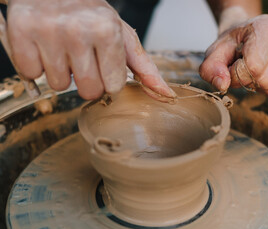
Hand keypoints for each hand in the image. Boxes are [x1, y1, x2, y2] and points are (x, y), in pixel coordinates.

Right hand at [7, 0, 175, 99]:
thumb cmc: (93, 15)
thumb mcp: (123, 37)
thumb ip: (145, 68)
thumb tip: (167, 95)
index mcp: (108, 31)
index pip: (113, 86)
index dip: (107, 79)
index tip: (103, 63)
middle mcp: (78, 30)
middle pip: (88, 91)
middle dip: (86, 79)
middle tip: (82, 57)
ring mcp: (47, 31)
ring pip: (59, 86)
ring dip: (61, 72)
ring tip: (63, 48)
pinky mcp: (20, 32)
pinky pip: (32, 74)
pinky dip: (37, 65)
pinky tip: (44, 46)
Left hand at [199, 14, 267, 99]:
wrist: (247, 35)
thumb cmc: (232, 44)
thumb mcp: (215, 53)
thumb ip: (211, 68)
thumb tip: (223, 85)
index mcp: (266, 26)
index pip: (254, 66)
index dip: (238, 74)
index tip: (233, 65)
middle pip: (267, 80)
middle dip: (249, 82)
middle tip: (243, 71)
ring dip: (259, 88)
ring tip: (255, 72)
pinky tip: (266, 76)